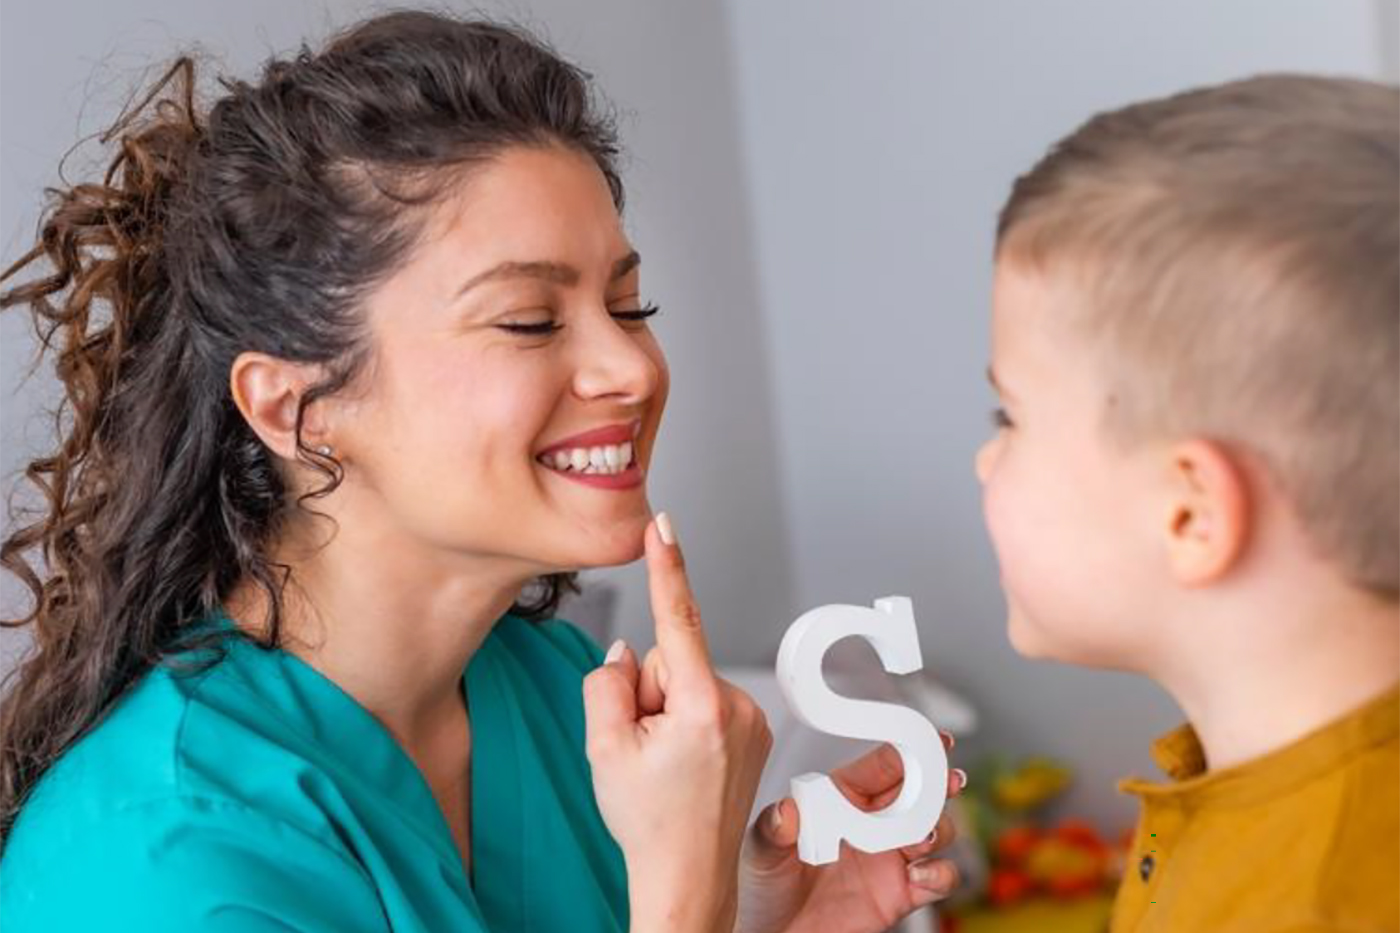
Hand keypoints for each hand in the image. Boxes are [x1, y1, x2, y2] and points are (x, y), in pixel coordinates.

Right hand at [583, 514, 773, 932]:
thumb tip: (628, 654)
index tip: (664, 526)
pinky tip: (684, 763)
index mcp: (700, 707)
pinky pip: (705, 700)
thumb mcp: (603, 748)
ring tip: (665, 763)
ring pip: (688, 680)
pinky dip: (687, 721)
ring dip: (667, 710)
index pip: (679, 620)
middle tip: (643, 748)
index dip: (668, 569)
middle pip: (672, 658)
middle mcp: (737, 706)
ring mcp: (752, 719)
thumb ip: (607, 684)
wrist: (687, 877)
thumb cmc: (648, 822)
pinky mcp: (755, 730)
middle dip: (649, 690)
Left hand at [737, 736, 965, 932]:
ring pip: (935, 829)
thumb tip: (784, 811)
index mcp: (842, 797)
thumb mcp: (760, 852)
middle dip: (938, 782)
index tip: (931, 740)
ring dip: (938, 828)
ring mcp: (890, 857)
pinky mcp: (901, 893)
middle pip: (919, 792)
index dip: (910, 749)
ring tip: (923, 836)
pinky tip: (920, 875)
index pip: (882, 765)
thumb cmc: (765, 886)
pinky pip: (939, 878)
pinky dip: (940, 874)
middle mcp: (871, 823)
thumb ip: (772, 829)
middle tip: (946, 781)